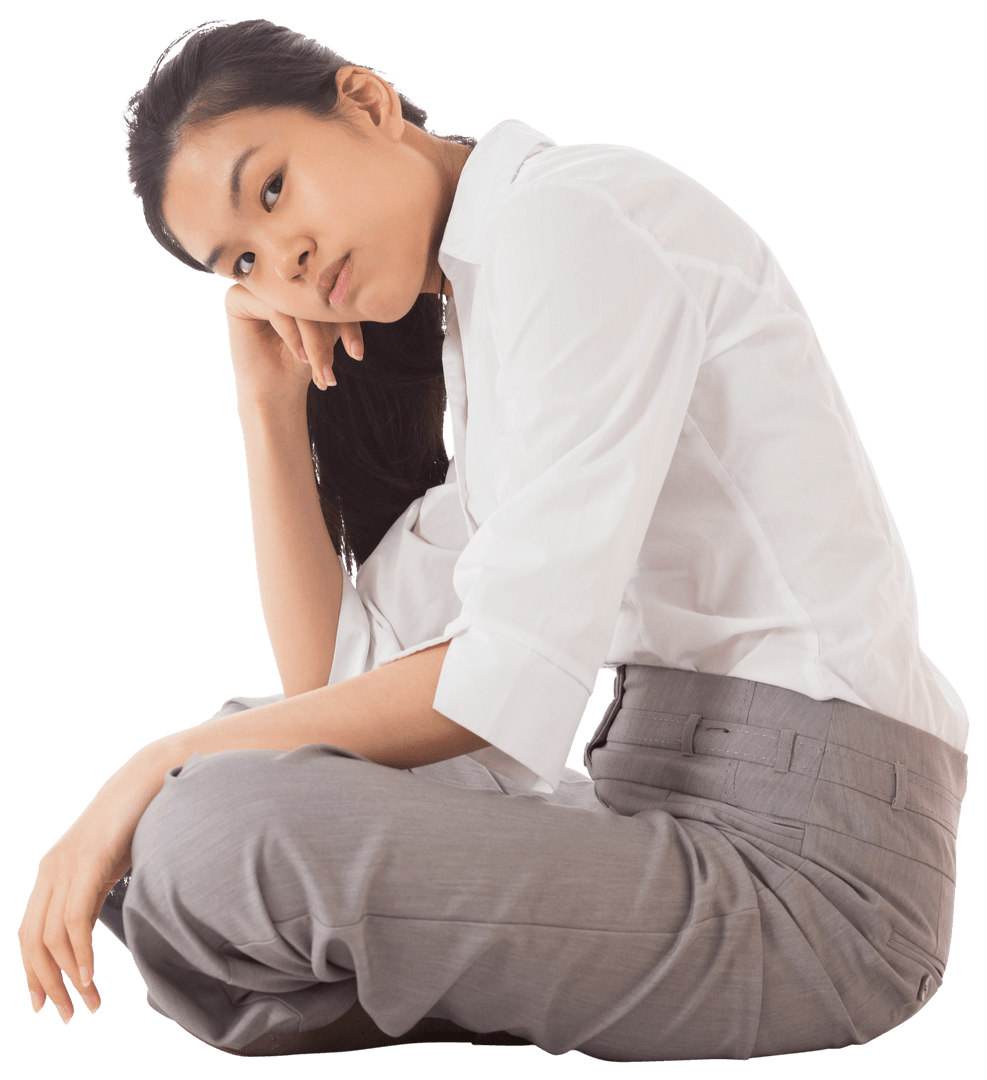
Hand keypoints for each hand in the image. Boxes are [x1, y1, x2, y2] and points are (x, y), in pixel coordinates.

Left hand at [17, 743, 172, 1024]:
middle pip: (31, 942)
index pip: (28, 933)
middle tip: (65, 1015)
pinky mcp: (87, 861)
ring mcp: (66, 864)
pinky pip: (73, 919)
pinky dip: (79, 953)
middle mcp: (50, 868)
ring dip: (67, 978)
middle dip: (46, 984)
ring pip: (50, 937)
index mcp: (52, 870)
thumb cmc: (140, 818)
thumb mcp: (111, 862)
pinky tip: (89, 976)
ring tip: (89, 1002)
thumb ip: (96, 889)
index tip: (45, 1002)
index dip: (32, 972)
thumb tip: (94, 925)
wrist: (153, 775)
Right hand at [224, 284, 363, 406]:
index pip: (328, 292)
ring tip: (321, 370)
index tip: (357, 354)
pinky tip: (300, 356)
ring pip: (295, 305)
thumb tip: (361, 288)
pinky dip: (292, 335)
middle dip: (328, 337)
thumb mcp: (327, 333)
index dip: (347, 322)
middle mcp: (276, 278)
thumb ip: (337, 310)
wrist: (273, 389)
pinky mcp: (238, 296)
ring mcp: (256, 285)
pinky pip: (275, 309)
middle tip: (332, 369)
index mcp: (299, 280)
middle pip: (311, 297)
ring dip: (313, 342)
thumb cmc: (300, 362)